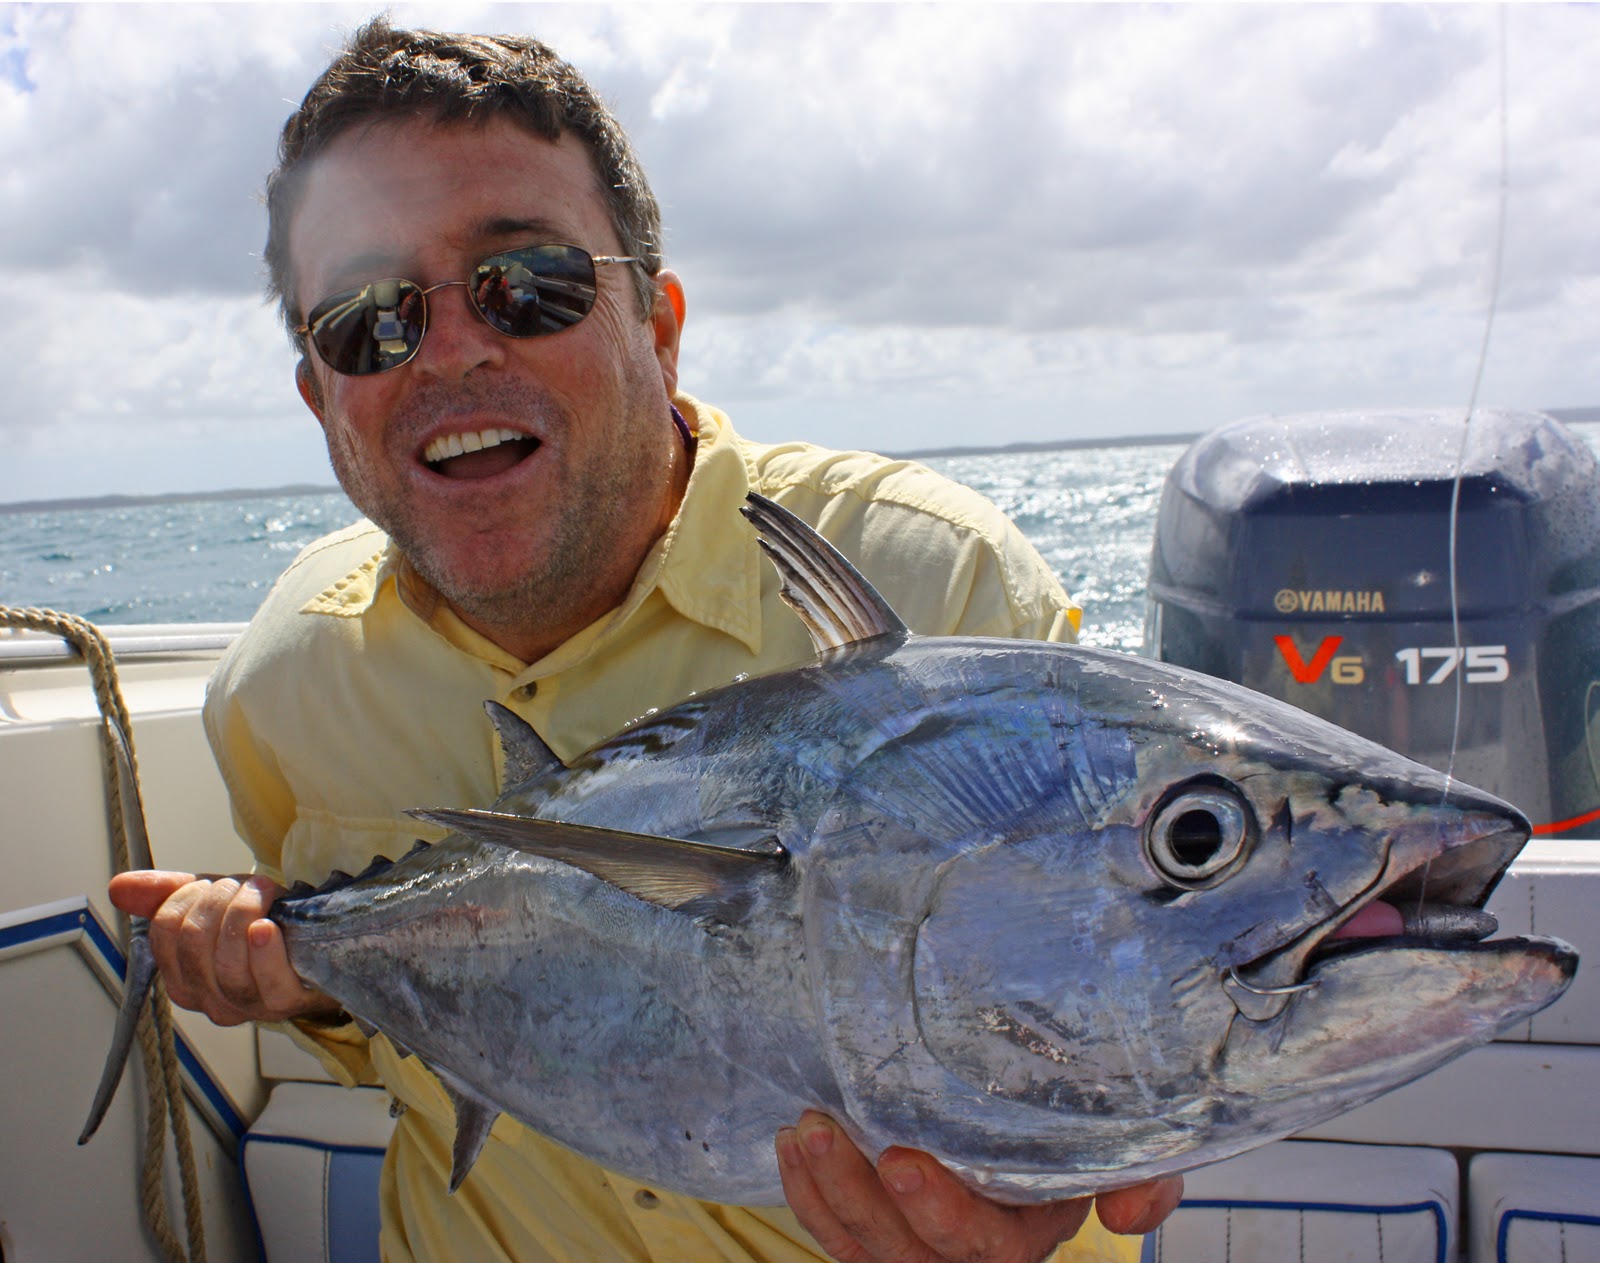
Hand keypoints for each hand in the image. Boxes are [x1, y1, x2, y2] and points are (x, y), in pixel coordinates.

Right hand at [108, 870, 340, 1025]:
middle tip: (243, 886)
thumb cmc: (260, 924)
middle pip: (195, 941)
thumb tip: (117, 887)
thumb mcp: (212, 903)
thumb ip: (166, 895)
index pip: (164, 931)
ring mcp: (246, 1005)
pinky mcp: (284, 1002)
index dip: (187, 896)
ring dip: (245, 912)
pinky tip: (267, 928)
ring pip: (226, 960)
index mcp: (183, 979)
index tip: (213, 884)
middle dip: (218, 899)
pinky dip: (264, 951)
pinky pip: (265, 980)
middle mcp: (208, 999)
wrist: (320, 943)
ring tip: (263, 895)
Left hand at [776, 1111, 1181, 1262]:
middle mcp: (967, 1256)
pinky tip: (787, 1144)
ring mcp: (916, 1251)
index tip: (902, 1158)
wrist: (1034, 1129)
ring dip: (824, 1189)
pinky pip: (835, 1236)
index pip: (984, 1244)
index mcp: (1025, 1236)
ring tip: (802, 1129)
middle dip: (859, 1194)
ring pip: (862, 1245)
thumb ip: (1137, 1177)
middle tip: (824, 1131)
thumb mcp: (1113, 1153)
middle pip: (906, 1250)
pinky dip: (806, 1195)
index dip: (940, 1209)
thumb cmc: (1070, 1138)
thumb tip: (1131, 1209)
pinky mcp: (878, 1238)